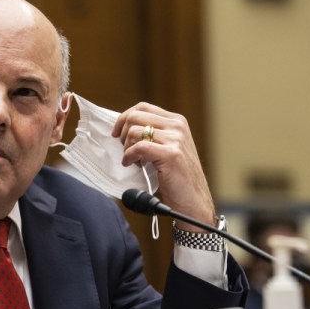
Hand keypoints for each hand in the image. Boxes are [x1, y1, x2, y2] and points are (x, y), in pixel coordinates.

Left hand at [113, 102, 215, 229]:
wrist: (193, 201)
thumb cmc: (177, 178)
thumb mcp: (167, 148)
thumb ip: (153, 135)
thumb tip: (124, 127)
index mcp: (176, 121)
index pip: (142, 107)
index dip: (124, 118)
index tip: (116, 133)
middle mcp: (177, 126)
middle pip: (135, 116)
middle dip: (122, 133)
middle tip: (124, 150)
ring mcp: (176, 139)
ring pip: (134, 131)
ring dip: (126, 148)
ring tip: (132, 161)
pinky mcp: (171, 155)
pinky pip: (138, 148)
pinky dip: (129, 157)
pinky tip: (131, 165)